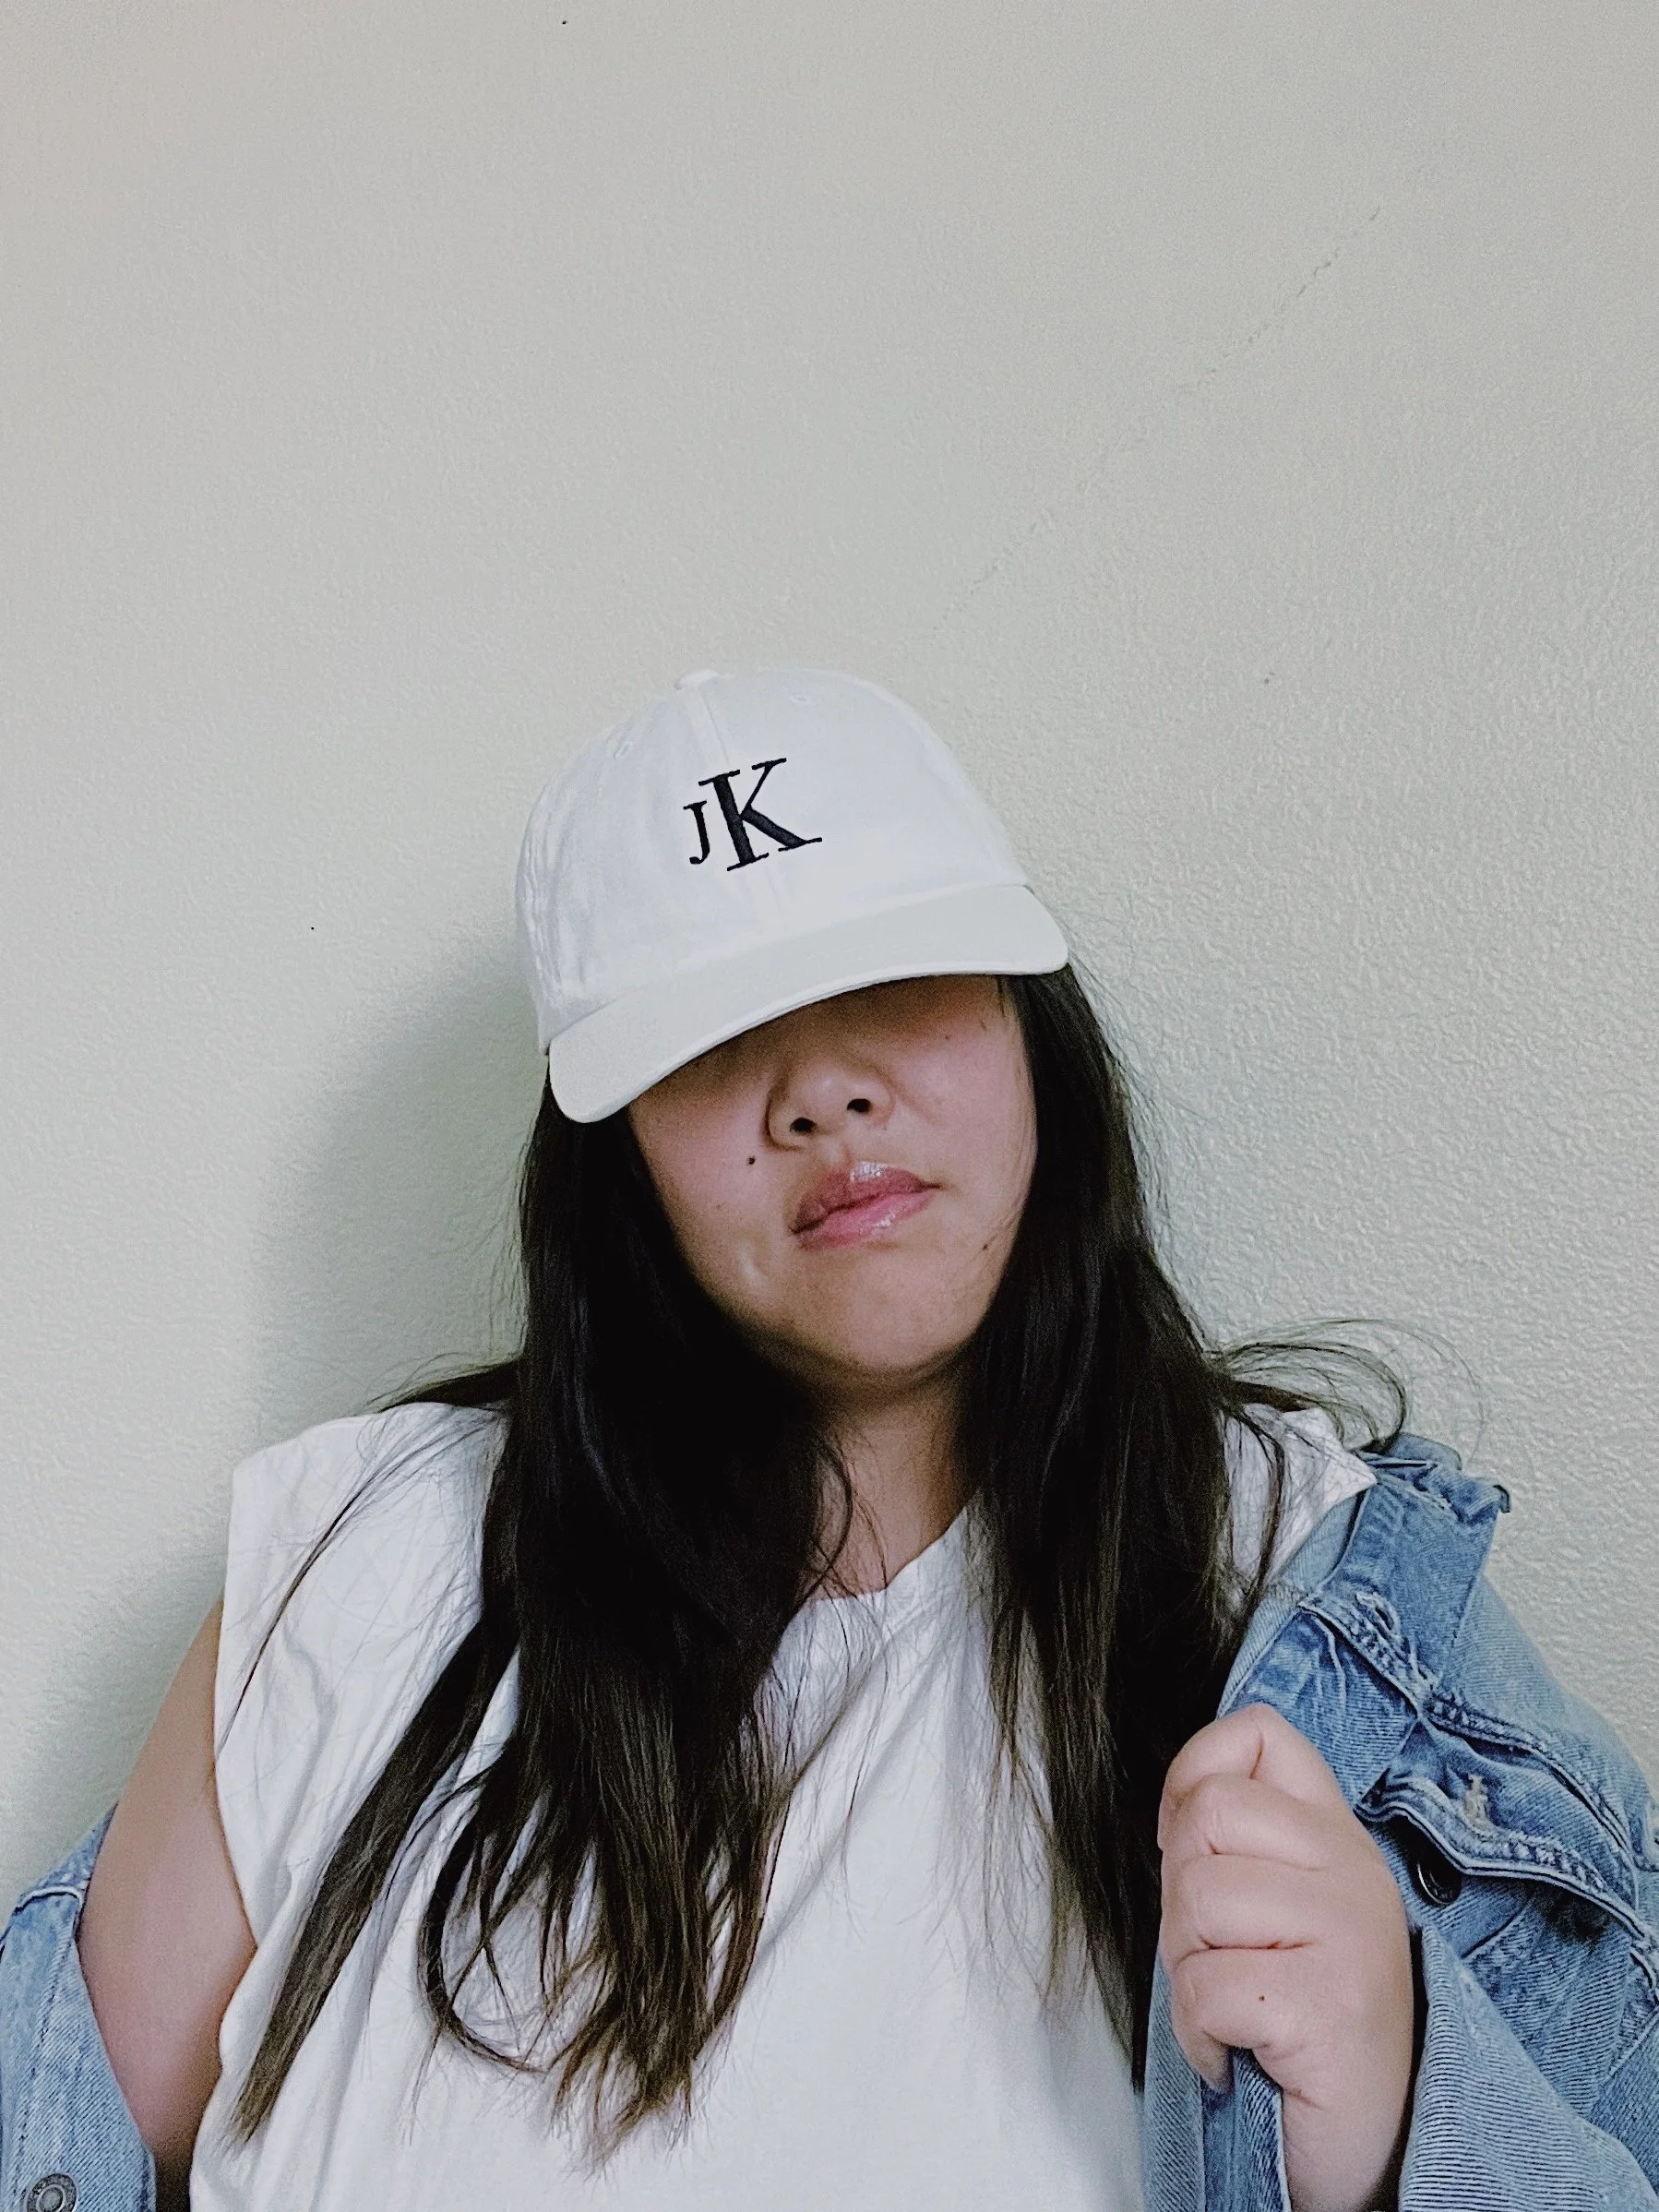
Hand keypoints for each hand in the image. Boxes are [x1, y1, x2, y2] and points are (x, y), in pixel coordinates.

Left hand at [1157, 1704, 1417, 2211]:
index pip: (1258, 1733)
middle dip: (1182, 1896)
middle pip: (1208, 1813)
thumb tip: (1181, 1797)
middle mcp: (1354, 1870)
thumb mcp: (1274, 1909)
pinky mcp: (1332, 2004)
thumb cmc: (1298, 2029)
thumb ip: (1240, 1842)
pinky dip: (1199, 2033)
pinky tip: (1241, 2054)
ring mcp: (1351, 1933)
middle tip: (1223, 1959)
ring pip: (1197, 1898)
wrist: (1369, 2150)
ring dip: (1188, 1971)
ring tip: (1237, 2011)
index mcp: (1336, 1836)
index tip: (1192, 1846)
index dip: (1195, 1774)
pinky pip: (1206, 1985)